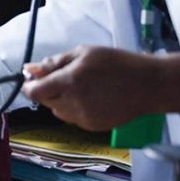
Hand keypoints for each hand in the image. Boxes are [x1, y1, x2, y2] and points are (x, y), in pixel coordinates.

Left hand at [22, 46, 160, 130]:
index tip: (34, 79)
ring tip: (83, 87)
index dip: (30, 86)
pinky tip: (93, 98)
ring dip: (61, 100)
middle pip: (44, 101)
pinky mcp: (93, 126)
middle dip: (47, 90)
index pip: (34, 92)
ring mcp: (83, 118)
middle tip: (65, 78)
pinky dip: (75, 109)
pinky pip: (73, 118)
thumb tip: (30, 69)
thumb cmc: (119, 64)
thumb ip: (55, 62)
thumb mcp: (85, 53)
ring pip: (58, 111)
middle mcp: (74, 102)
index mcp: (70, 81)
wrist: (149, 85)